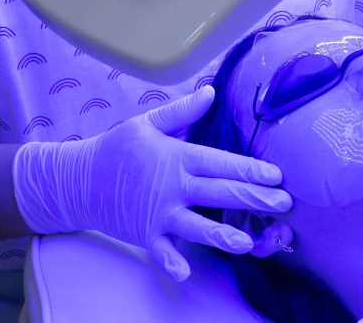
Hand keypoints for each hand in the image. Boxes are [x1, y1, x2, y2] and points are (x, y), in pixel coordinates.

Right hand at [12, 86, 292, 280]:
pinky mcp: (145, 234)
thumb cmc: (117, 148)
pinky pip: (161, 251)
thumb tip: (211, 91)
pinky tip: (186, 272)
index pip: (221, 162)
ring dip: (223, 235)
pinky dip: (172, 261)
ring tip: (248, 243)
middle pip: (219, 193)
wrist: (78, 179)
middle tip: (283, 205)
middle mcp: (173, 186)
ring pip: (197, 226)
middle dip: (254, 199)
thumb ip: (183, 112)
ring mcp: (159, 212)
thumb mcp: (148, 123)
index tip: (277, 176)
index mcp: (177, 157)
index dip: (251, 169)